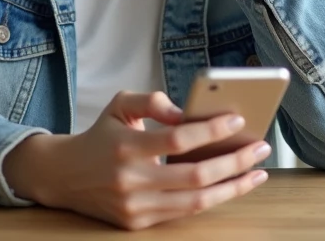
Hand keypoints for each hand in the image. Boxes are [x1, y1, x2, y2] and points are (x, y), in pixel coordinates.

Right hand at [2, 91, 270, 230]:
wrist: (65, 176)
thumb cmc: (100, 135)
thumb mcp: (120, 104)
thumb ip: (152, 100)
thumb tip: (187, 115)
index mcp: (126, 146)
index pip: (178, 139)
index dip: (211, 130)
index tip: (238, 119)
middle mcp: (130, 180)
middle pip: (196, 175)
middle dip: (235, 162)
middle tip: (260, 148)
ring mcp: (135, 206)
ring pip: (196, 201)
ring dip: (232, 187)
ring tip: (256, 172)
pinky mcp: (137, 224)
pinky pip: (184, 213)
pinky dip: (211, 199)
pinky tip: (230, 186)